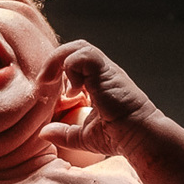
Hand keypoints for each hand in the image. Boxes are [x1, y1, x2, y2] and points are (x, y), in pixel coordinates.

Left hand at [39, 40, 156, 160]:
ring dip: (59, 60)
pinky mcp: (107, 72)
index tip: (47, 91)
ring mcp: (105, 70)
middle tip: (43, 82)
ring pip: (78, 46)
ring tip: (51, 81)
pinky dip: (71, 67)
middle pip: (74, 48)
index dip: (57, 70)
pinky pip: (84, 56)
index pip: (74, 61)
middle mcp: (102, 72)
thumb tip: (43, 133)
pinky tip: (73, 90)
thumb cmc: (119, 137)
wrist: (140, 136)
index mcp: (98, 82)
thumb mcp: (83, 137)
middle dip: (54, 60)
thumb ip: (64, 133)